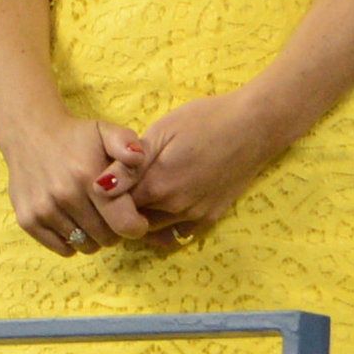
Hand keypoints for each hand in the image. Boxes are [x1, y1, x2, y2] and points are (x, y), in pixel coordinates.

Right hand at [0, 109, 151, 255]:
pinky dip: (72, 241)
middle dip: (114, 229)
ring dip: (93, 236)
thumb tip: (138, 157)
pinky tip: (73, 220)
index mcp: (87, 174)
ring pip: (85, 246)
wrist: (29, 134)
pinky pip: (62, 249)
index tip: (137, 219)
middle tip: (111, 213)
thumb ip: (127, 143)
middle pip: (106, 238)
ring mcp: (43, 210)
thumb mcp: (105, 130)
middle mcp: (64, 195)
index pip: (124, 223)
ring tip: (92, 214)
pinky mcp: (27, 220)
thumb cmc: (75, 136)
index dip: (137, 226)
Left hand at [91, 89, 280, 247]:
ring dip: (142, 217)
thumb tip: (99, 186)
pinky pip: (176, 234)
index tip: (107, 180)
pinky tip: (163, 206)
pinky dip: (164, 226)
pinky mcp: (209, 219)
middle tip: (122, 187)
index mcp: (157, 184)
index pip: (115, 205)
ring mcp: (194, 217)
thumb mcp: (161, 131)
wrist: (253, 126)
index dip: (107, 193)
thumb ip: (129, 164)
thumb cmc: (205, 119)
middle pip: (132, 220)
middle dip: (122, 208)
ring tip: (142, 193)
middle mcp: (174, 208)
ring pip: (153, 230)